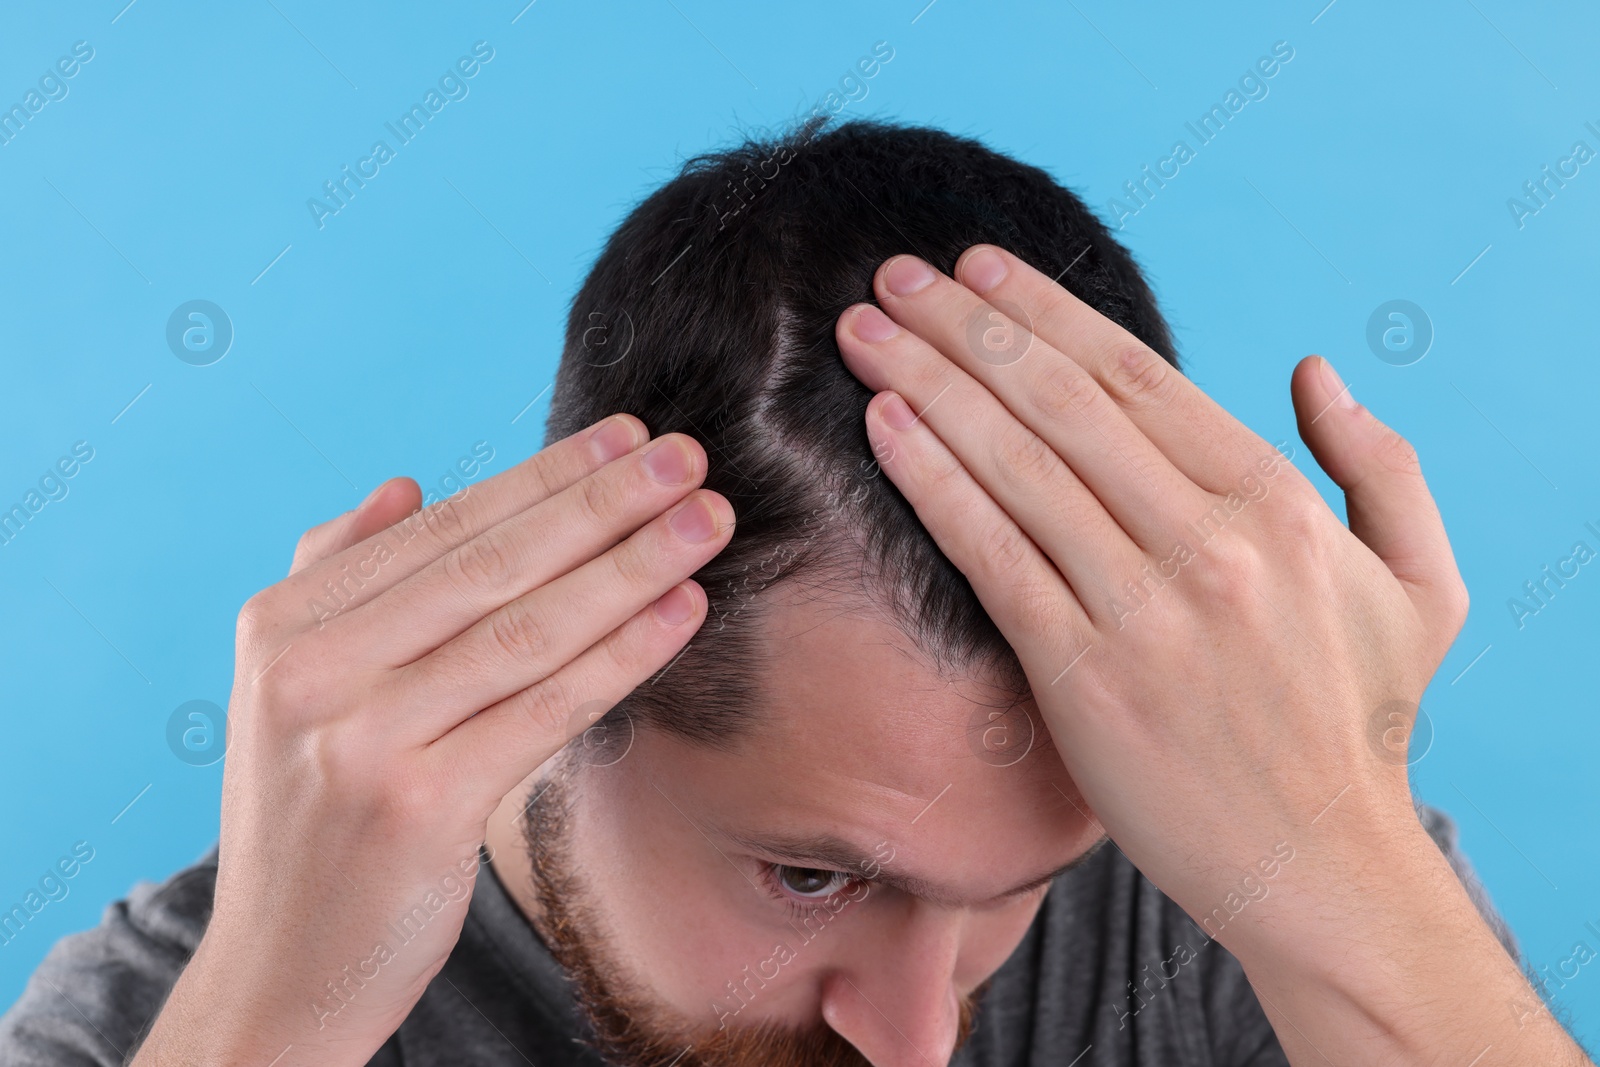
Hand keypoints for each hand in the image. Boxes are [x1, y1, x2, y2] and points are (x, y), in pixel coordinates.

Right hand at [133, 416, 733, 1066]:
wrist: (282, 968)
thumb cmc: (314, 818)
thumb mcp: (290, 687)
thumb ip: (337, 575)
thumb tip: (407, 484)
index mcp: (285, 625)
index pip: (440, 530)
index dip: (542, 477)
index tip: (624, 437)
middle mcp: (312, 672)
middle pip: (490, 566)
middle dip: (601, 503)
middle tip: (687, 457)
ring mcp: (363, 741)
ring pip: (527, 630)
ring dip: (632, 566)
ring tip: (706, 522)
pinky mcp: (421, 809)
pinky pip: (547, 710)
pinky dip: (623, 655)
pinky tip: (682, 612)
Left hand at [833, 246, 1465, 958]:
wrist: (1318, 865)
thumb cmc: (1360, 722)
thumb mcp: (1418, 584)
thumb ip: (1379, 466)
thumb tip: (1315, 370)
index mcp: (1277, 504)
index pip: (1138, 376)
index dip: (1047, 311)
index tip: (981, 267)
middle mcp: (1209, 542)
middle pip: (1061, 402)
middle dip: (966, 325)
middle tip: (897, 272)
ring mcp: (1143, 610)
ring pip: (1016, 465)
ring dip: (930, 383)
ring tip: (865, 330)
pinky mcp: (1082, 677)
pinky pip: (992, 556)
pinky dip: (933, 483)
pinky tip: (883, 427)